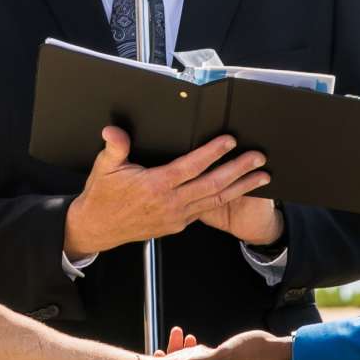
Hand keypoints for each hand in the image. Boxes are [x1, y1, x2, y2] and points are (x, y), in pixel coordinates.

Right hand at [62, 128, 269, 259]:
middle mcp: (170, 203)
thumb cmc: (102, 197)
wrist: (97, 228)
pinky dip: (225, 200)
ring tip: (261, 176)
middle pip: (212, 185)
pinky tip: (238, 192)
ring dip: (241, 187)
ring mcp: (176, 216)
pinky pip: (206, 211)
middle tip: (258, 158)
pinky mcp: (177, 225)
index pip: (191, 166)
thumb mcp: (104, 168)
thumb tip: (114, 131)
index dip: (212, 152)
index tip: (229, 141)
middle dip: (239, 170)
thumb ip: (114, 147)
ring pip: (215, 201)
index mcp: (155, 186)